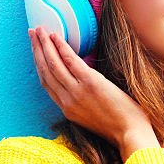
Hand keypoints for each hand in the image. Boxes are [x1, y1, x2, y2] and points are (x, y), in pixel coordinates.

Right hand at [29, 27, 151, 148]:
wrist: (131, 134)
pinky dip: (61, 47)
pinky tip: (55, 36)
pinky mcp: (90, 83)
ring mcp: (77, 92)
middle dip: (36, 50)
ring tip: (39, 30)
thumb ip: (82, 102)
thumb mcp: (92, 117)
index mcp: (67, 109)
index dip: (38, 64)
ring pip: (53, 64)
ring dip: (44, 45)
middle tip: (32, 33)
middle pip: (45, 71)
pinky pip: (70, 61)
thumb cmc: (119, 126)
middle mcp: (67, 101)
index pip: (47, 83)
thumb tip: (82, 84)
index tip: (35, 51)